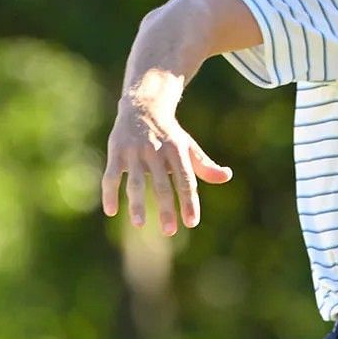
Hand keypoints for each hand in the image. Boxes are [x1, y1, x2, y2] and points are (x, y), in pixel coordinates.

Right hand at [102, 96, 232, 235]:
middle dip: (166, 208)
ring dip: (137, 204)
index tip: (191, 222)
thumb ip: (205, 166)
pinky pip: (111, 176)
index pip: (186, 180)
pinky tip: (111, 212)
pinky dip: (110, 194)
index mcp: (177, 151)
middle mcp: (156, 151)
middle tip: (170, 231)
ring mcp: (135, 152)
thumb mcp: (188, 147)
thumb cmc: (170, 135)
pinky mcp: (116, 152)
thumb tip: (227, 177)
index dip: (189, 202)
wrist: (143, 107)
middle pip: (163, 184)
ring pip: (135, 182)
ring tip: (140, 225)